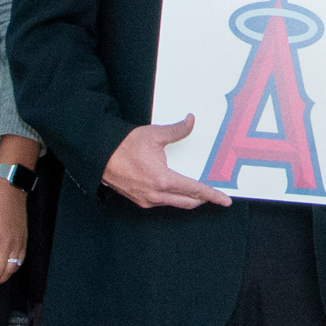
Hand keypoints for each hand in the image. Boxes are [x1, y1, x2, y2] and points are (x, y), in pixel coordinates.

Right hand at [102, 115, 233, 209]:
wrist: (100, 155)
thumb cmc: (125, 145)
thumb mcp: (154, 134)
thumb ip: (177, 130)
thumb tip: (191, 121)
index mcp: (163, 180)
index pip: (195, 190)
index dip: (212, 195)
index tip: (225, 201)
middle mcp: (156, 195)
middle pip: (188, 202)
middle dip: (203, 199)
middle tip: (215, 196)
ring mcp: (147, 200)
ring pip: (176, 204)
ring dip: (189, 199)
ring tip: (199, 192)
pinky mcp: (140, 201)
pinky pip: (163, 202)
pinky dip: (174, 198)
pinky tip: (177, 190)